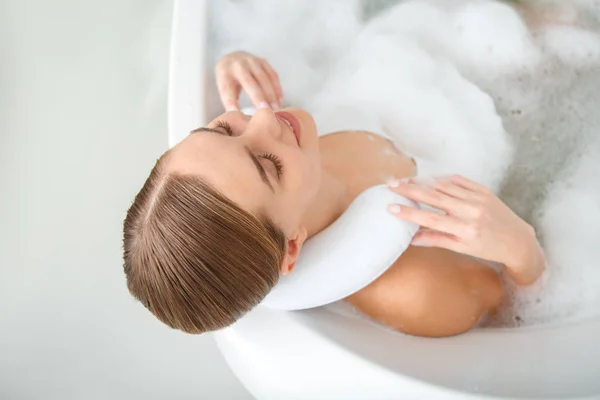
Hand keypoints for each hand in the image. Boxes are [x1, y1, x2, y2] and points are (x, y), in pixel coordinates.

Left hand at [215, 51, 282, 111]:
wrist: (233, 59)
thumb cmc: (229, 80)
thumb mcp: (224, 89)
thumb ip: (230, 101)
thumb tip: (236, 117)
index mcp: (224, 73)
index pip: (227, 89)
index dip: (231, 102)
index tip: (236, 113)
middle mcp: (238, 65)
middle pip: (249, 83)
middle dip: (258, 97)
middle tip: (266, 111)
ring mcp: (252, 61)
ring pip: (263, 78)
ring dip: (271, 94)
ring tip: (276, 108)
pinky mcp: (263, 61)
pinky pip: (272, 75)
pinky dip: (277, 88)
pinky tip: (280, 100)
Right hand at [387, 175, 544, 284]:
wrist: (517, 240)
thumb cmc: (487, 248)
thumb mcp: (461, 248)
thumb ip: (436, 240)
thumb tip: (410, 238)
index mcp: (465, 229)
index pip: (431, 219)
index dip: (409, 213)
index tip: (391, 208)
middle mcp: (471, 211)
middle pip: (434, 197)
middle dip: (410, 190)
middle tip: (392, 185)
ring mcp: (477, 198)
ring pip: (444, 185)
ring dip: (422, 182)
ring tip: (404, 181)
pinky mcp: (483, 189)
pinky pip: (458, 180)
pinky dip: (441, 178)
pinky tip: (427, 178)